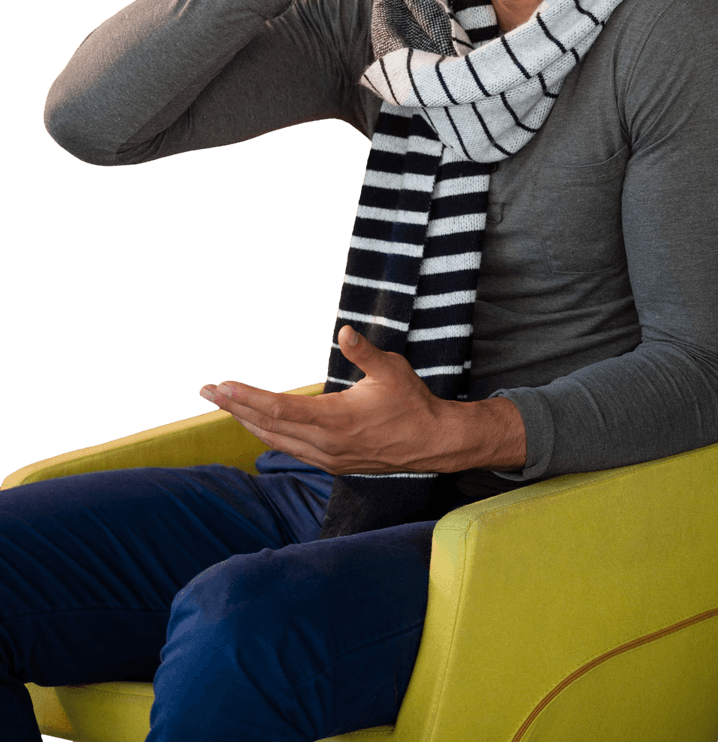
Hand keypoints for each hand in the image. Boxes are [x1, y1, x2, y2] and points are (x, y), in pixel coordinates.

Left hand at [198, 324, 526, 475]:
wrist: (433, 443)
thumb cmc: (412, 402)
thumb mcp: (391, 370)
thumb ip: (364, 352)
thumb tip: (344, 330)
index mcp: (335, 420)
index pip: (278, 409)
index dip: (246, 396)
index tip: (221, 385)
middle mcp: (325, 444)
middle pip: (267, 426)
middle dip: (234, 408)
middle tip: (206, 391)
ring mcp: (327, 458)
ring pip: (275, 440)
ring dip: (247, 421)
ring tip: (223, 404)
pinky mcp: (332, 464)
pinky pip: (290, 449)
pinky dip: (268, 433)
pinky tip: (256, 423)